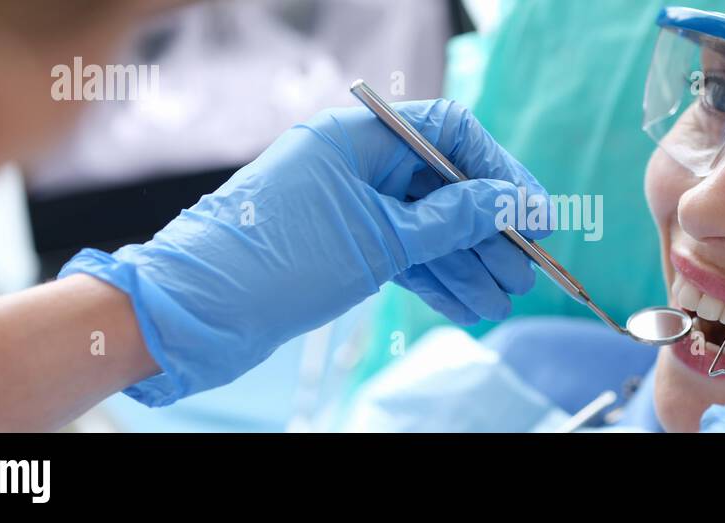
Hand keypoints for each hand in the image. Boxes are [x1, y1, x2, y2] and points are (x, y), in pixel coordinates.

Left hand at [60, 99, 548, 405]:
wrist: (192, 315)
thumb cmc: (275, 263)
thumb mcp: (379, 241)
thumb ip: (450, 220)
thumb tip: (506, 203)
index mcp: (357, 136)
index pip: (448, 133)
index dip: (497, 171)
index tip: (532, 213)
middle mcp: (352, 163)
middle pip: (440, 185)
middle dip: (486, 231)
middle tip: (525, 268)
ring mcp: (344, 206)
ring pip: (423, 227)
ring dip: (465, 263)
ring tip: (504, 298)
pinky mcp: (336, 246)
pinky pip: (399, 253)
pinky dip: (432, 278)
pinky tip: (468, 304)